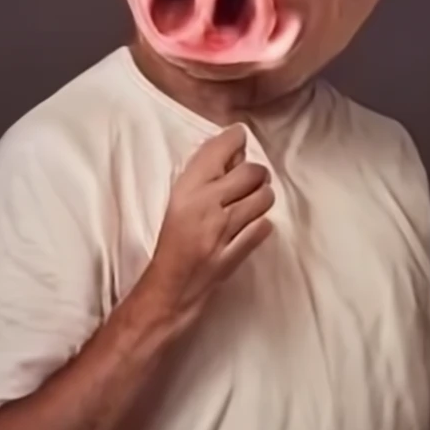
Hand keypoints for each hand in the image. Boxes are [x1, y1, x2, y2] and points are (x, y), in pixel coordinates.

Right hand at [146, 124, 274, 320]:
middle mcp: (205, 205)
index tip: (239, 138)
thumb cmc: (168, 244)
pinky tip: (250, 225)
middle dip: (256, 173)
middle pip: (252, 172)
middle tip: (250, 179)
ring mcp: (222, 231)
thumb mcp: (177, 202)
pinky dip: (261, 224)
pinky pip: (263, 228)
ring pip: (263, 198)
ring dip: (262, 197)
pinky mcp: (235, 254)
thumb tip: (235, 150)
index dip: (236, 138)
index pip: (220, 149)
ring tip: (251, 202)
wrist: (166, 291)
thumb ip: (203, 176)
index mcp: (186, 188)